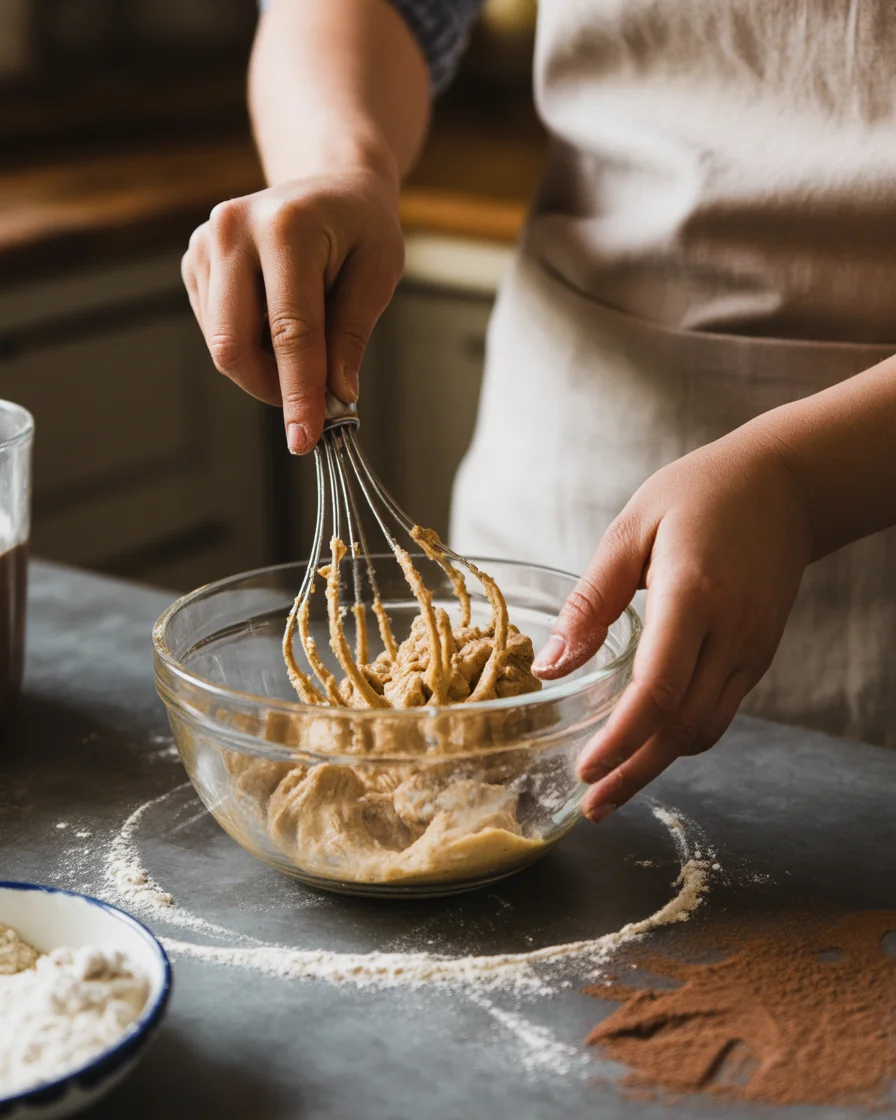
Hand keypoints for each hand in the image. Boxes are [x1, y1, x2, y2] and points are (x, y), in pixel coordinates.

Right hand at [181, 167, 404, 452]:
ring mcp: (205, 244)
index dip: (298, 392)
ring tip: (307, 346)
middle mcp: (233, 230)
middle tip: (314, 405)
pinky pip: (218, 333)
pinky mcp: (194, 263)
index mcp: (286, 227)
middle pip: (236, 346)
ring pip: (224, 347)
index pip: (289, 331)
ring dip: (266, 370)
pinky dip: (251, 348)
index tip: (305, 439)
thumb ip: (351, 334)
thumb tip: (336, 394)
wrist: (328, 185)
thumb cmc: (360, 227)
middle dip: (274, 390)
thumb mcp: (378, 273)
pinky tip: (279, 322)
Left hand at [532, 430, 813, 821]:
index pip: (658, 690)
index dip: (620, 740)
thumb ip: (592, 600)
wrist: (785, 486)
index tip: (585, 771)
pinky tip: (646, 744)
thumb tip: (552, 665)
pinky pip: (718, 711)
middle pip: (683, 727)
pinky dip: (679, 737)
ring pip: (705, 730)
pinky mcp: (758, 655)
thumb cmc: (699, 495)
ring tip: (612, 787)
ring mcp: (752, 648)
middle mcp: (732, 633)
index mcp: (695, 595)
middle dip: (635, 773)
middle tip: (591, 805)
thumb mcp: (632, 530)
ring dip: (658, 764)